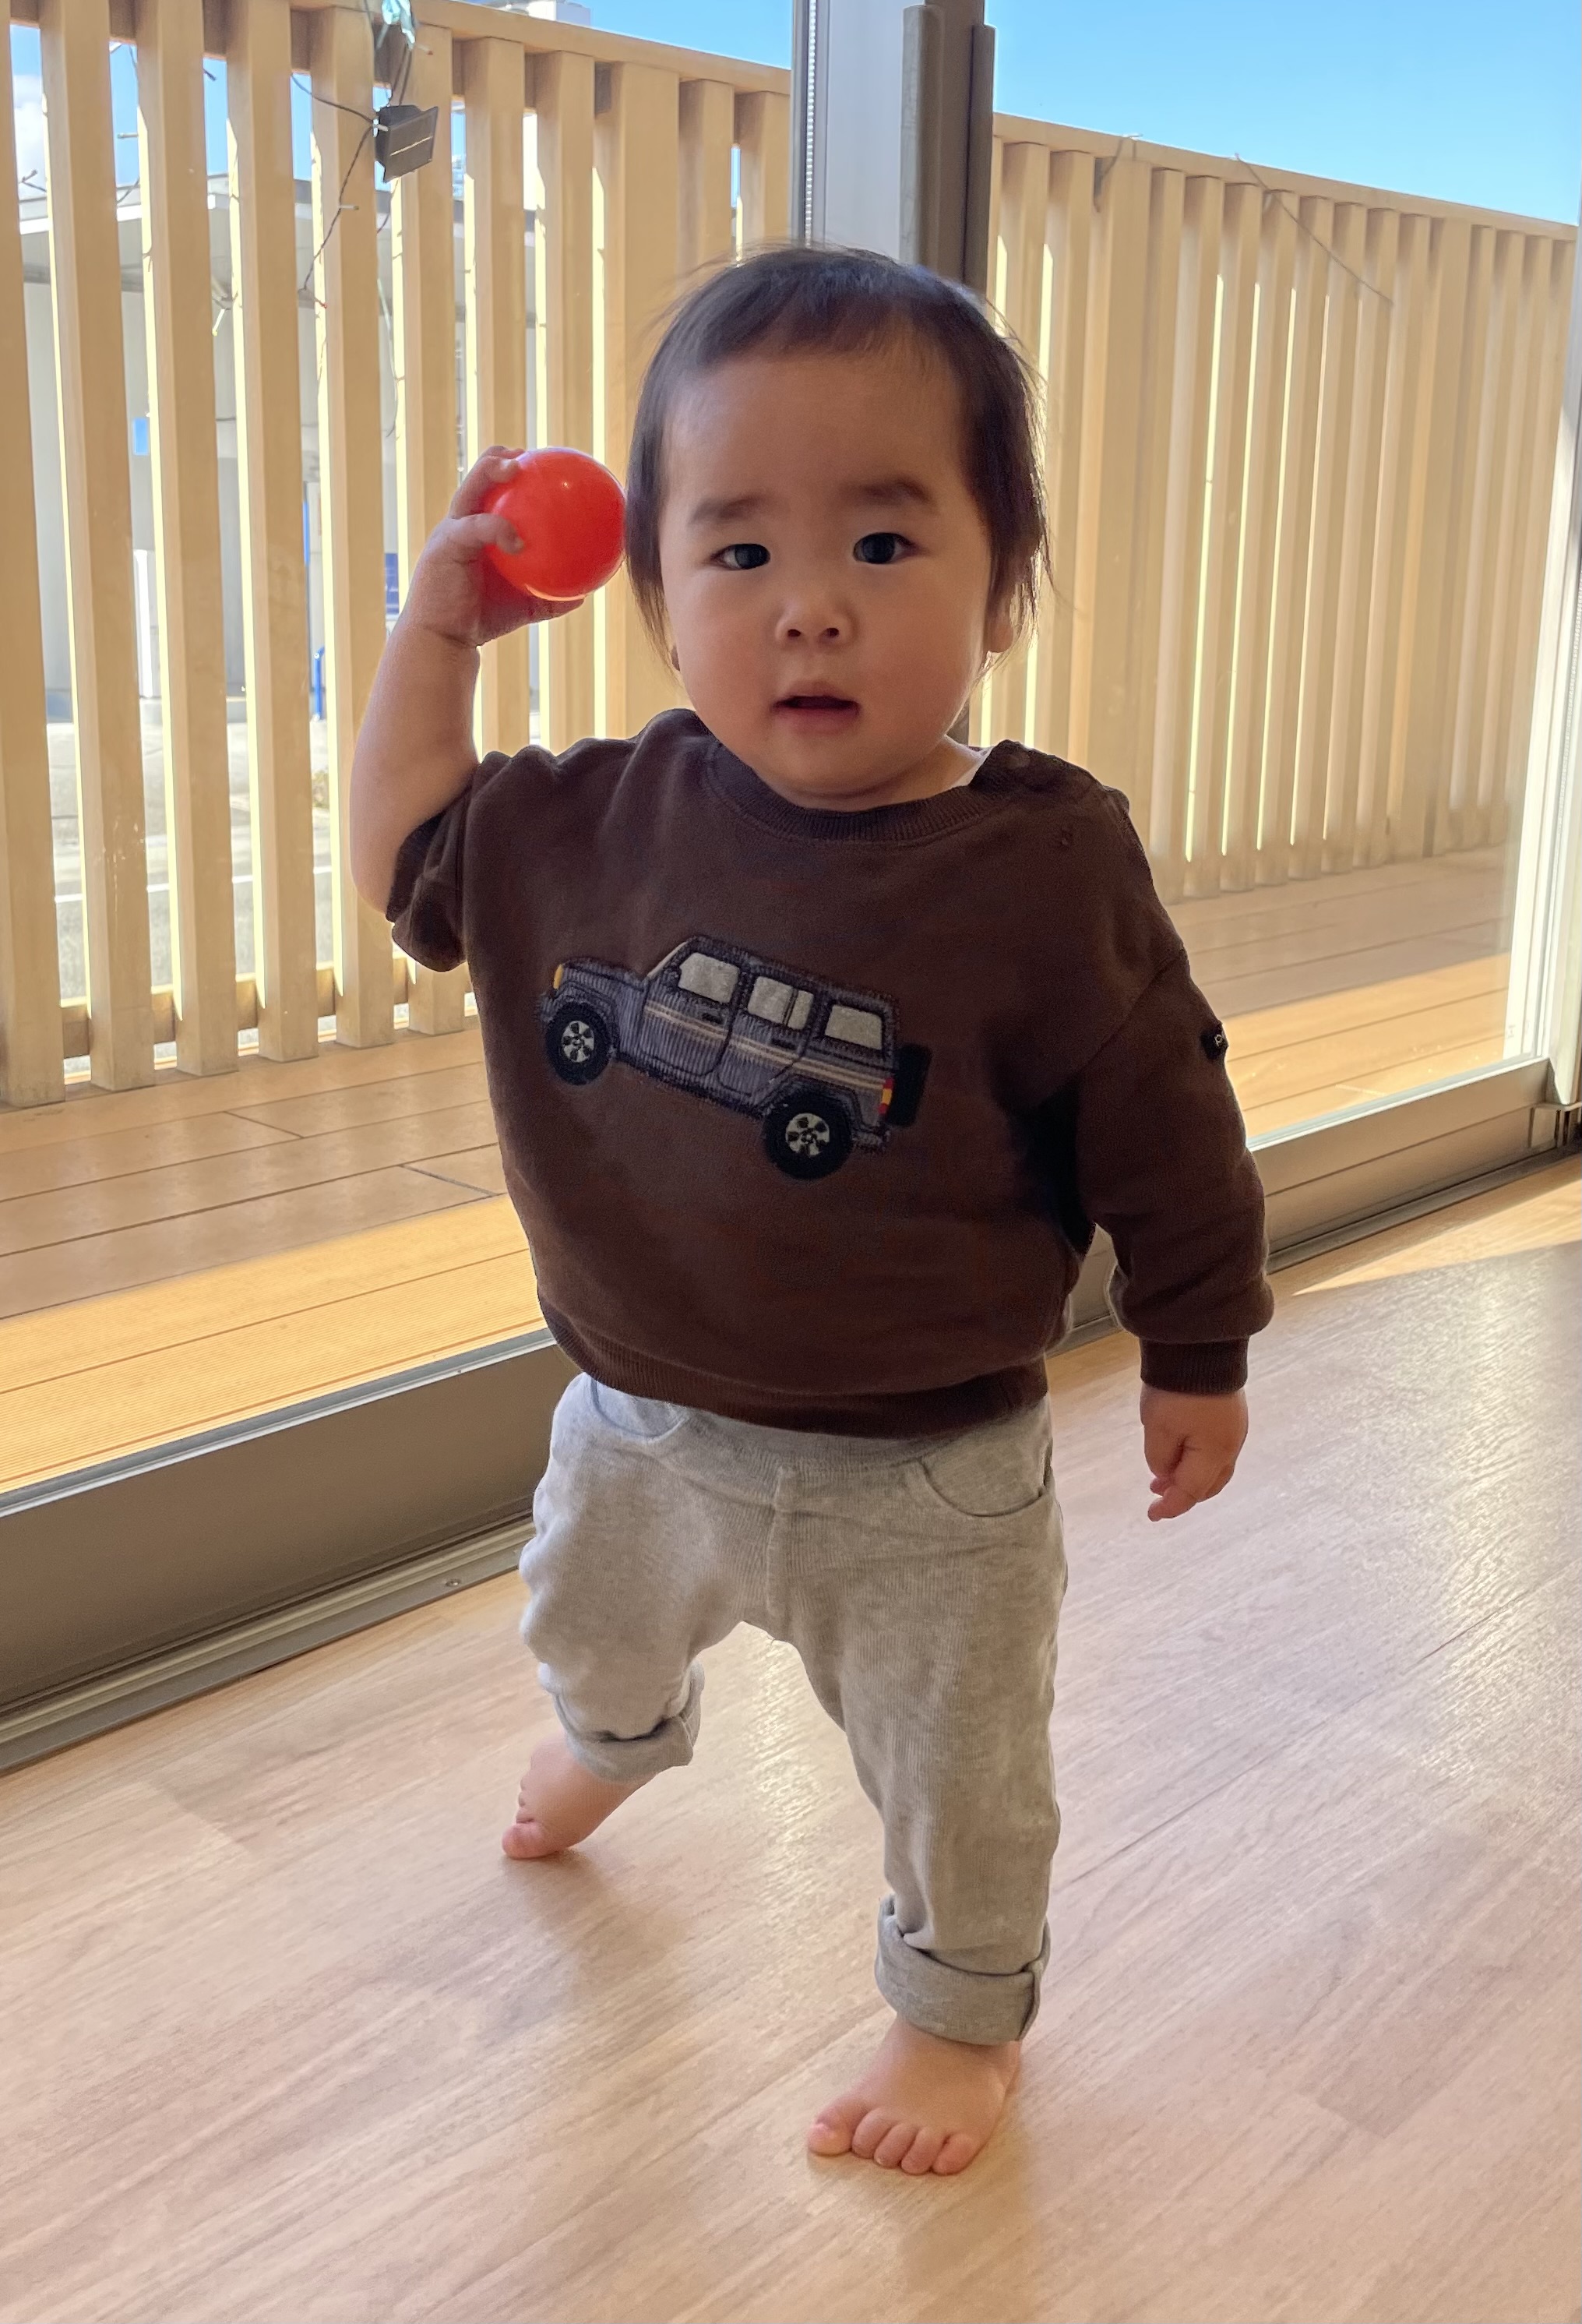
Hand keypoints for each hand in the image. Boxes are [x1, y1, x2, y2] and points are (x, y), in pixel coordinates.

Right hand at [400, 449, 583, 648]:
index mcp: (476, 529)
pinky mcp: (444, 545)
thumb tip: (584, 594)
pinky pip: (475, 527)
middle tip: (526, 454)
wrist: (443, 639)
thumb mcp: (523, 606)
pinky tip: (519, 541)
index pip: (490, 490)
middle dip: (498, 458)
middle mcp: (460, 523)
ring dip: (490, 471)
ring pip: (469, 489)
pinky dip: (498, 529)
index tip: (541, 462)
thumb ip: (549, 595)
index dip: (511, 470)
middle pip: (476, 478)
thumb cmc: (480, 619)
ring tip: (516, 466)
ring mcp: (449, 531)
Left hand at [1140, 1385, 1246, 1521]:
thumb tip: (1166, 1473)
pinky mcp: (1232, 1412)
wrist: (1200, 1345)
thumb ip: (1161, 1459)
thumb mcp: (1158, 1428)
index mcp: (1215, 1454)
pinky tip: (1181, 1449)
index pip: (1192, 1491)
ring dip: (1191, 1475)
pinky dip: (1199, 1458)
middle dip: (1184, 1492)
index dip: (1171, 1506)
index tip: (1152, 1514)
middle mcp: (1232, 1446)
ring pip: (1215, 1466)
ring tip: (1165, 1474)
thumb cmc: (1177, 1390)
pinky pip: (1217, 1448)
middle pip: (1210, 1484)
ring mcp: (1235, 1428)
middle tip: (1159, 1494)